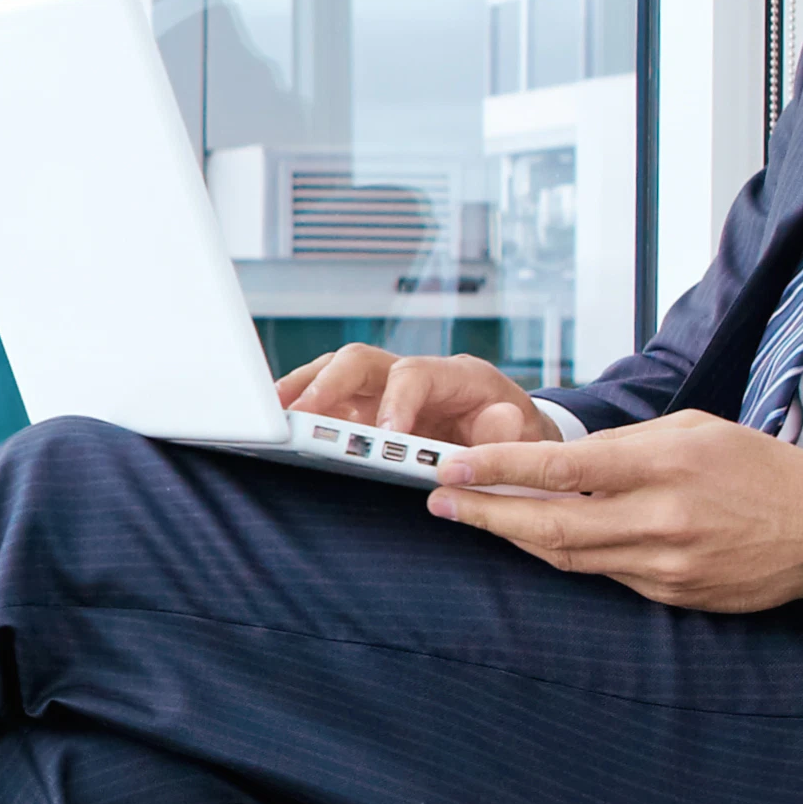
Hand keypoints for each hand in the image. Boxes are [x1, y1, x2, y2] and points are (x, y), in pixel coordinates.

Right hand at [275, 346, 560, 448]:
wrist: (516, 442)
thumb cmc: (519, 442)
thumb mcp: (530, 441)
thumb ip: (514, 433)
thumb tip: (502, 420)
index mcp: (458, 377)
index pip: (414, 375)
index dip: (395, 403)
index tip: (382, 439)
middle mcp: (415, 374)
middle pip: (359, 360)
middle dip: (327, 385)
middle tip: (302, 418)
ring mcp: (386, 391)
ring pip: (334, 373)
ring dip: (302, 391)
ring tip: (272, 416)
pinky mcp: (366, 410)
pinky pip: (326, 399)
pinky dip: (300, 406)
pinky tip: (279, 425)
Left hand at [426, 412, 802, 612]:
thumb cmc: (755, 467)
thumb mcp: (692, 431)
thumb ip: (621, 444)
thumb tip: (557, 462)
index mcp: (664, 466)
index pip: (561, 469)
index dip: (498, 469)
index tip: (453, 466)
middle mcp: (660, 520)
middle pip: (551, 526)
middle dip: (486, 514)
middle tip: (440, 501)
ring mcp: (664, 566)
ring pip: (568, 557)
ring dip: (514, 538)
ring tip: (471, 517)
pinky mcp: (670, 595)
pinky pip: (602, 575)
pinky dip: (564, 556)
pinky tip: (533, 539)